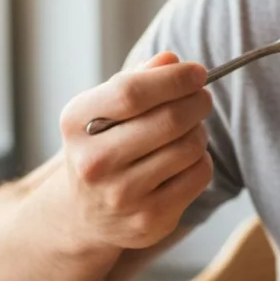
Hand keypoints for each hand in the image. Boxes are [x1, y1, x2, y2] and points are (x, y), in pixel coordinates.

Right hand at [57, 52, 213, 249]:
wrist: (84, 213)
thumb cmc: (104, 145)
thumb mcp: (106, 107)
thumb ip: (138, 79)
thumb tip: (172, 60)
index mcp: (77, 123)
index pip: (131, 92)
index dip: (173, 78)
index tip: (198, 72)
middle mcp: (93, 162)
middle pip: (168, 120)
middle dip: (197, 102)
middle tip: (203, 98)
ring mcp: (121, 195)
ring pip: (189, 147)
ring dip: (199, 131)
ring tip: (189, 130)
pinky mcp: (148, 220)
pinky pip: (198, 175)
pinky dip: (202, 160)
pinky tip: (186, 159)